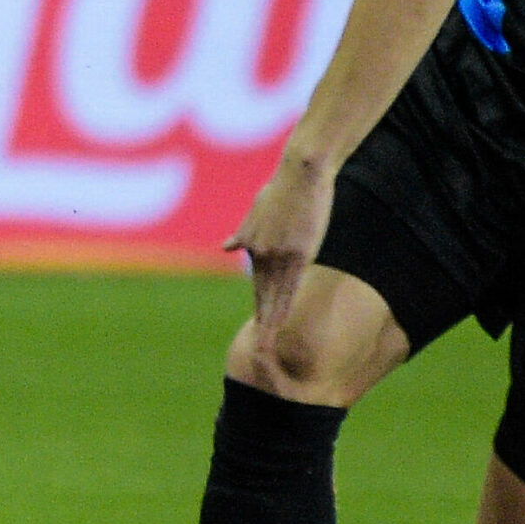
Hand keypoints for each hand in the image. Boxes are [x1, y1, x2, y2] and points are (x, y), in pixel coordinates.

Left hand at [222, 153, 336, 340]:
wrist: (299, 173)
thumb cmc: (280, 189)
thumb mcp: (255, 212)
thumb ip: (243, 234)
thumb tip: (225, 248)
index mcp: (254, 247)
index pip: (258, 286)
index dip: (260, 307)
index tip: (259, 328)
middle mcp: (263, 254)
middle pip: (264, 295)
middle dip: (263, 322)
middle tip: (259, 350)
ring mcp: (279, 254)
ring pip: (277, 295)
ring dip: (272, 320)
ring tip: (267, 343)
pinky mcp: (298, 250)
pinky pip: (292, 283)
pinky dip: (286, 302)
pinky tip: (283, 318)